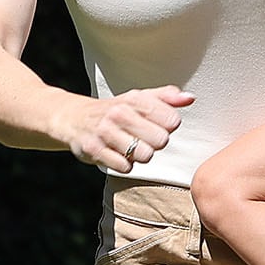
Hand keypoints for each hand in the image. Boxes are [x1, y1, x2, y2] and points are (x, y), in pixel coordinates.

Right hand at [66, 86, 193, 174]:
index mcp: (135, 99)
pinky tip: (117, 154)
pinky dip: (124, 165)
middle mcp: (120, 113)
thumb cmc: (116, 110)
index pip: (172, 120)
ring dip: (141, 155)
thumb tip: (190, 98)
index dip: (168, 127)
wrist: (73, 118)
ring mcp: (105, 132)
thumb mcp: (140, 98)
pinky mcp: (93, 149)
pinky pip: (125, 167)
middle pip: (161, 141)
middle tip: (143, 138)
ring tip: (130, 146)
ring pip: (145, 156)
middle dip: (156, 144)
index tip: (156, 124)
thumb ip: (167, 97)